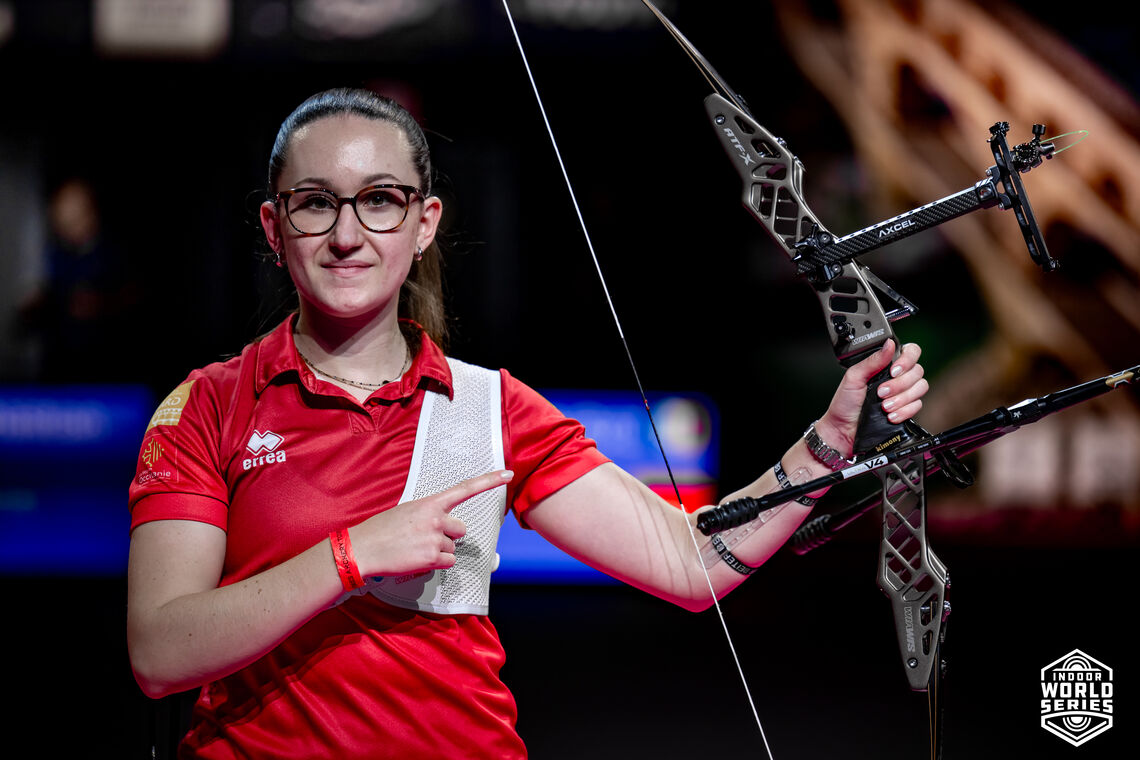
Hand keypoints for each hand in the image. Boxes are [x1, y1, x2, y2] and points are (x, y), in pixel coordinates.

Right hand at [349, 470, 512, 576]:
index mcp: (430, 503)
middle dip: (449, 536)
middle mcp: (437, 519)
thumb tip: (442, 524)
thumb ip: (428, 514)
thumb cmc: (381, 529)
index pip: (465, 488)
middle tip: (425, 539)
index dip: (489, 481)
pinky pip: (447, 562)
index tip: (508, 473)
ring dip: (439, 551)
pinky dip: (436, 564)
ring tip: (415, 549)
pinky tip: (417, 559)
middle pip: (461, 530)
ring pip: (452, 548)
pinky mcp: (433, 558)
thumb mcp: (406, 511)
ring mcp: (435, 538)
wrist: (363, 548)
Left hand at [815, 340, 927, 455]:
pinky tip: (890, 415)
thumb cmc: (845, 403)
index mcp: (886, 365)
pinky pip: (918, 406)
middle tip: (881, 392)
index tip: (893, 371)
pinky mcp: (906, 409)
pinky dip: (904, 411)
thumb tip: (889, 344)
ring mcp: (903, 393)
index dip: (907, 360)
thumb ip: (872, 360)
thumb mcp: (854, 377)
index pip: (911, 352)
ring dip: (902, 398)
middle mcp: (897, 377)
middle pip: (918, 371)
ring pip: (920, 388)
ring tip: (884, 406)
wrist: (843, 429)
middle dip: (899, 384)